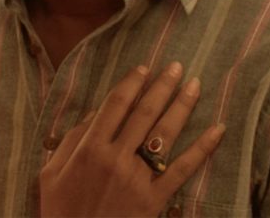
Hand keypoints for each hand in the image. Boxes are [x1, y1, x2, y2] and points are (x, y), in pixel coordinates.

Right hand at [40, 62, 224, 217]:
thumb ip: (71, 139)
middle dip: (162, 86)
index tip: (144, 67)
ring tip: (194, 85)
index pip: (115, 105)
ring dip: (181, 106)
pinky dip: (202, 148)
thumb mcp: (51, 171)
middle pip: (143, 113)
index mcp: (89, 147)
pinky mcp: (155, 199)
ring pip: (164, 134)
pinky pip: (182, 169)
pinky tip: (217, 130)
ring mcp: (137, 178)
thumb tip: (95, 114)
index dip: (131, 83)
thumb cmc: (60, 209)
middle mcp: (115, 157)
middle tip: (177, 66)